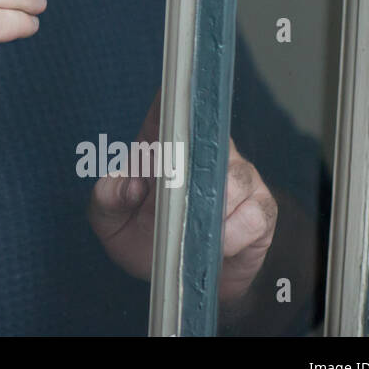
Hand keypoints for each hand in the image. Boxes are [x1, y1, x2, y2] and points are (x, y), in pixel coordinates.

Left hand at [87, 91, 277, 303]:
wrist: (175, 277)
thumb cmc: (137, 232)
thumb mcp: (107, 217)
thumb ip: (110, 196)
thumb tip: (133, 185)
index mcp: (161, 140)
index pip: (170, 105)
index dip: (172, 95)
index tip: (169, 91)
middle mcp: (206, 151)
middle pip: (209, 142)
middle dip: (188, 170)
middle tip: (169, 193)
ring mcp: (238, 177)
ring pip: (233, 180)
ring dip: (208, 211)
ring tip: (187, 232)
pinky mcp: (261, 210)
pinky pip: (255, 215)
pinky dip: (233, 235)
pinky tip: (215, 245)